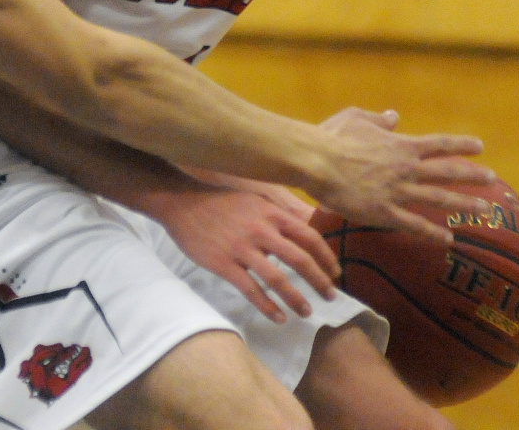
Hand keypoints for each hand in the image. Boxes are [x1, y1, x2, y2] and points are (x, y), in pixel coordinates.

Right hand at [157, 181, 339, 323]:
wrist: (182, 204)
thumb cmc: (220, 203)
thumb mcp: (253, 200)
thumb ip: (277, 215)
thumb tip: (304, 232)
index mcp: (270, 213)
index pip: (308, 236)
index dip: (326, 257)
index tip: (335, 273)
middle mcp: (260, 229)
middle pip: (299, 259)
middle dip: (320, 281)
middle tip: (330, 297)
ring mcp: (241, 248)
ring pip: (277, 279)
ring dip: (296, 299)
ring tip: (306, 312)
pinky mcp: (224, 264)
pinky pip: (251, 290)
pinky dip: (268, 306)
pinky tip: (278, 317)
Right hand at [317, 107, 494, 244]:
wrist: (316, 161)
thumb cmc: (332, 136)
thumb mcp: (356, 117)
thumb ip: (378, 118)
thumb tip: (394, 115)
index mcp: (401, 145)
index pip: (439, 144)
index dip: (461, 145)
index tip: (479, 146)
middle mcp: (406, 168)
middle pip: (448, 172)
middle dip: (473, 175)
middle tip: (493, 178)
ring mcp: (398, 192)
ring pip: (439, 198)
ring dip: (464, 204)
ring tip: (485, 209)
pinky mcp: (384, 212)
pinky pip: (415, 225)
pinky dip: (433, 233)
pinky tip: (448, 239)